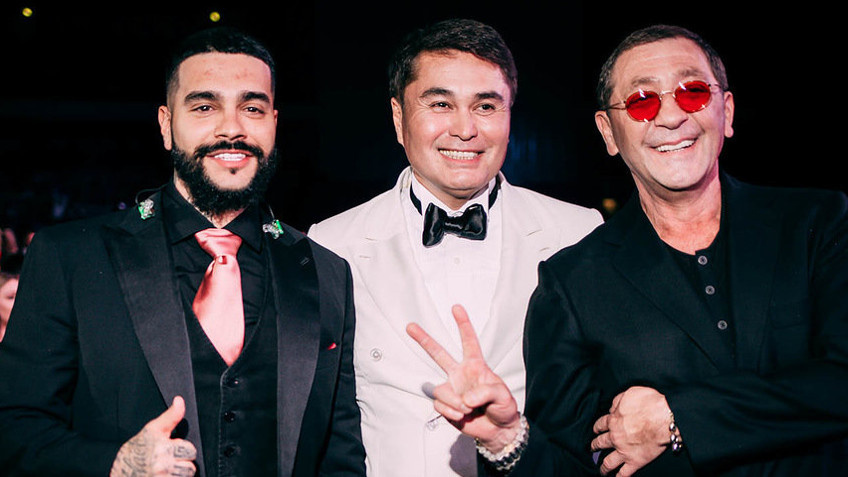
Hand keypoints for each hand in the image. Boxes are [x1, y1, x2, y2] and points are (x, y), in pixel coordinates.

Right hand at [110, 396, 196, 476]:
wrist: (120, 471)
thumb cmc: (137, 449)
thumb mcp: (152, 429)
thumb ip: (170, 416)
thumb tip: (180, 400)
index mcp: (162, 448)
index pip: (190, 450)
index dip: (184, 449)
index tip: (175, 448)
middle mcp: (162, 465)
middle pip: (190, 467)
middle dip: (184, 463)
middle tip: (171, 460)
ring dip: (179, 475)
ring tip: (167, 470)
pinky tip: (163, 476)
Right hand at [406, 304, 520, 452]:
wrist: (498, 430)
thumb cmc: (503, 408)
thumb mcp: (502, 396)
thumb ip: (485, 392)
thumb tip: (465, 397)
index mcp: (476, 366)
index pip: (469, 342)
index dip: (463, 324)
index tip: (456, 307)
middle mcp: (460, 374)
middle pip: (439, 354)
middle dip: (424, 340)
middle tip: (410, 326)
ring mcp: (452, 389)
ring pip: (439, 389)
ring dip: (453, 401)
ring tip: (467, 409)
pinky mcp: (446, 405)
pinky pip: (439, 405)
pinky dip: (451, 412)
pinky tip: (461, 415)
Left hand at [590, 386, 671, 475]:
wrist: (664, 418)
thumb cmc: (649, 403)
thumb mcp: (629, 394)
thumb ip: (618, 401)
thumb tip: (612, 407)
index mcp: (613, 420)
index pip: (601, 424)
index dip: (597, 427)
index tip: (596, 430)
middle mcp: (615, 437)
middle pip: (601, 443)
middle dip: (595, 446)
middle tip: (592, 448)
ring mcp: (624, 450)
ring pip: (608, 462)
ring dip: (603, 467)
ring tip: (601, 470)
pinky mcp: (635, 461)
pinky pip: (624, 473)